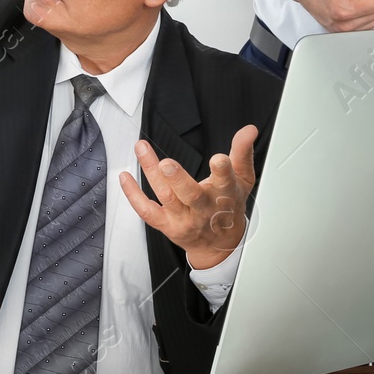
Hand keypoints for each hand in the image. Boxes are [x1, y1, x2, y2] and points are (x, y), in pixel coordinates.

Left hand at [118, 125, 257, 269]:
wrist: (219, 244)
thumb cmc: (229, 206)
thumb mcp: (242, 179)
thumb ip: (243, 153)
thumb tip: (248, 130)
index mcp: (224, 194)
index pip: (225, 182)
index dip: (222, 171)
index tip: (218, 159)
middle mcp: (203, 208)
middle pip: (191, 195)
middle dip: (178, 179)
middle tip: (167, 163)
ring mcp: (183, 218)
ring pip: (166, 197)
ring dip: (151, 173)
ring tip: (142, 150)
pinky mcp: (166, 224)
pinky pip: (147, 211)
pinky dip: (133, 195)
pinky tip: (125, 177)